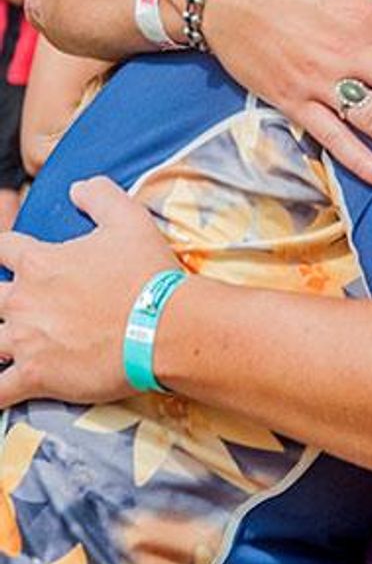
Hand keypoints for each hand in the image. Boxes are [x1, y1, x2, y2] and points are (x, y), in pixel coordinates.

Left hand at [0, 177, 175, 406]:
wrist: (163, 326)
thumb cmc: (146, 272)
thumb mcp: (128, 218)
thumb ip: (98, 195)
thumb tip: (77, 187)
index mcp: (40, 261)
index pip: (1, 247)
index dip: (2, 249)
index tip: (9, 256)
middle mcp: (24, 299)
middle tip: (11, 304)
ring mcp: (26, 340)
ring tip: (3, 344)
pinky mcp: (36, 376)